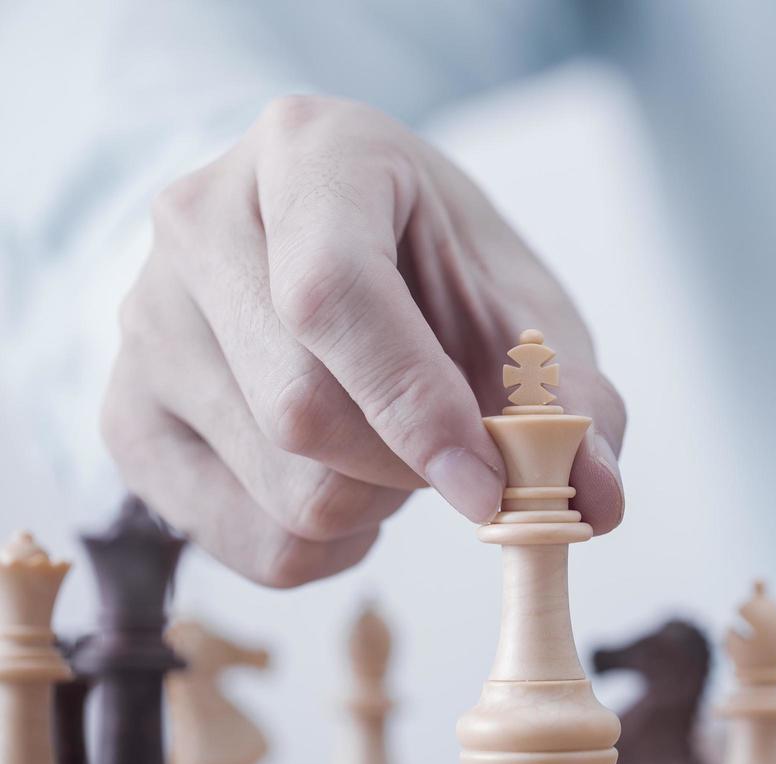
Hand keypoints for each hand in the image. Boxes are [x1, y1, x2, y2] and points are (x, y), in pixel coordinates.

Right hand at [103, 96, 624, 586]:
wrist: (321, 251)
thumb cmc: (434, 269)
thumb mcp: (517, 305)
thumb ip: (571, 395)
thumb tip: (598, 503)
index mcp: (308, 156)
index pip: (332, 295)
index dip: (416, 406)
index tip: (490, 486)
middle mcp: (196, 223)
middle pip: (303, 412)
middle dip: (412, 466)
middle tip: (456, 447)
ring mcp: (144, 322)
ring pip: (280, 490)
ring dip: (377, 504)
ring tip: (394, 447)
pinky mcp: (126, 415)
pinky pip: (243, 542)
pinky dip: (330, 545)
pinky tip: (348, 485)